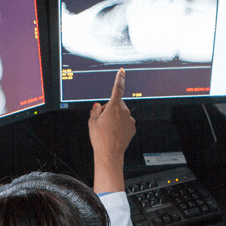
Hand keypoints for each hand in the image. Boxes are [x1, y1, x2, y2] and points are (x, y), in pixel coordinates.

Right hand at [89, 69, 134, 192]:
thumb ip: (95, 110)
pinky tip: (114, 133)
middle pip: (116, 104)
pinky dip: (120, 125)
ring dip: (115, 118)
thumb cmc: (100, 139)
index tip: (122, 71)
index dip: (119, 78)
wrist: (110, 154)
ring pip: (121, 113)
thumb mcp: (92, 122)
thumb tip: (99, 106)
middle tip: (102, 121)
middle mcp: (124, 111)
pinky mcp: (132, 127)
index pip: (117, 88)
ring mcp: (130, 119)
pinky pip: (125, 122)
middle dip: (110, 109)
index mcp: (114, 107)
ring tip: (108, 130)